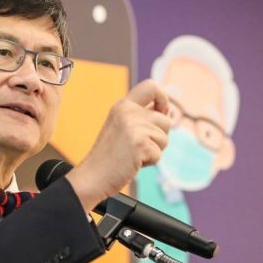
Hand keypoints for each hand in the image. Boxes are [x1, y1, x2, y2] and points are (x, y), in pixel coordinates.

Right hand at [65, 79, 170, 211]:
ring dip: (154, 150)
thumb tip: (169, 113)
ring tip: (133, 154)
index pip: (151, 86)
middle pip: (165, 119)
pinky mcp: (140, 143)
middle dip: (159, 136)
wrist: (93, 176)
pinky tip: (133, 162)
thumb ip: (141, 117)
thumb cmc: (108, 156)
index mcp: (123, 105)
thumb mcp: (122, 127)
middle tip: (138, 146)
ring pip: (164, 138)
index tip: (161, 112)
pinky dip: (149, 162)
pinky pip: (159, 154)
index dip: (163, 98)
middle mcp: (128, 111)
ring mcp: (134, 127)